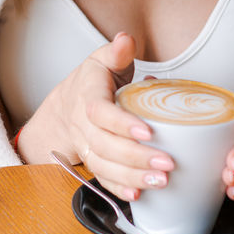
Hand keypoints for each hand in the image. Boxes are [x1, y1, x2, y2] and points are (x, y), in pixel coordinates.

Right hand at [18, 32, 173, 201]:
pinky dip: (119, 188)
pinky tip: (139, 194)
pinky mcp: (92, 161)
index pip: (99, 112)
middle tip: (167, 163)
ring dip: (131, 177)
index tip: (148, 132)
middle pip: (103, 145)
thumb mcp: (102, 60)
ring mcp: (85, 145)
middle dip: (135, 157)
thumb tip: (126, 40)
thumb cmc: (91, 82)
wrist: (65, 107)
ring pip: (103, 166)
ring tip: (161, 181)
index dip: (121, 124)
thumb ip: (117, 52)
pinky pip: (102, 178)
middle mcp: (82, 125)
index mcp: (87, 96)